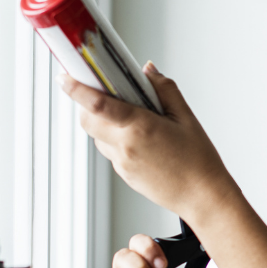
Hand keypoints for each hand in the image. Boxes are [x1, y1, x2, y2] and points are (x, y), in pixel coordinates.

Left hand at [58, 62, 237, 221]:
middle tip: (103, 92)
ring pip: (97, 136)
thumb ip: (164, 89)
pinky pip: (110, 150)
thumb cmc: (199, 160)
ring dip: (103, 121)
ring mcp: (122, 163)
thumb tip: (147, 70)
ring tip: (129, 115)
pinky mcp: (124, 174)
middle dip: (88, 104)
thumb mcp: (186, 117)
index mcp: (140, 127)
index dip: (77, 89)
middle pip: (88, 120)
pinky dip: (115, 138)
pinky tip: (138, 136)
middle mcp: (126, 146)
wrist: (202, 197)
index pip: (98, 104)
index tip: (64, 77)